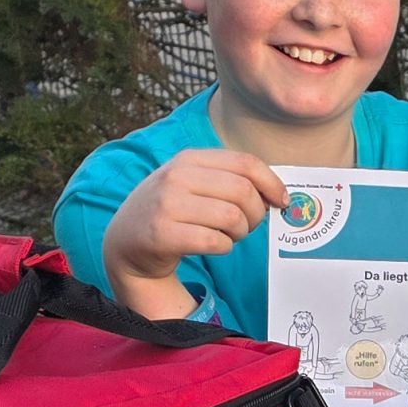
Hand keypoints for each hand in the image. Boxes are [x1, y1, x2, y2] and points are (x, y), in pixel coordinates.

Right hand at [105, 148, 284, 318]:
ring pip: (232, 218)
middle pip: (243, 192)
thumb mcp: (193, 183)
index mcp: (189, 159)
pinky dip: (224, 247)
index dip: (272, 183)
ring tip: (229, 235)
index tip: (281, 201)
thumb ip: (229, 180)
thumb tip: (278, 193)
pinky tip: (214, 245)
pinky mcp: (163, 234)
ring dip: (240, 232)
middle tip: (248, 225)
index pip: (245, 163)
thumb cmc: (172, 211)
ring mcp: (167, 205)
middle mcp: (176, 177)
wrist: (126, 241)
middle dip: (257, 213)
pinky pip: (216, 241)